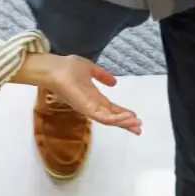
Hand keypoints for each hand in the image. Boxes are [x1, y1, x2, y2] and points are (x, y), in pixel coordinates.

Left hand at [21, 53, 142, 134]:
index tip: (135, 116)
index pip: (111, 108)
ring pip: (110, 120)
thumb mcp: (90, 69)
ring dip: (124, 122)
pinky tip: (127, 117)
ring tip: (137, 124)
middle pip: (112, 118)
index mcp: (94, 97)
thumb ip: (102, 76)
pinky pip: (104, 118)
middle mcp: (92, 105)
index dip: (123, 113)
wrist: (55, 68)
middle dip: (126, 123)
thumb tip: (115, 82)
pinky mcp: (86, 110)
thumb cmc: (68, 67)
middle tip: (139, 128)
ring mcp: (89, 108)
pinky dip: (116, 119)